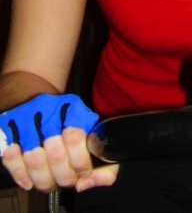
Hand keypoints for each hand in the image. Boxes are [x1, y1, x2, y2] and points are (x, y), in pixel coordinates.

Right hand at [0, 93, 116, 191]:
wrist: (29, 93)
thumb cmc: (62, 116)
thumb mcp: (85, 123)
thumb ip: (97, 151)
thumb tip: (89, 180)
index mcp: (70, 108)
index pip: (75, 139)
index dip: (81, 162)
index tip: (84, 172)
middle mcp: (47, 112)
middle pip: (55, 156)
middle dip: (64, 176)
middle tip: (68, 180)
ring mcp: (25, 122)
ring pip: (34, 161)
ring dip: (45, 180)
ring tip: (51, 183)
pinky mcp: (7, 131)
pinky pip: (11, 159)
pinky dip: (21, 175)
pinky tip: (30, 181)